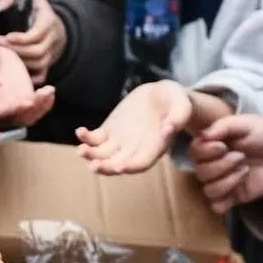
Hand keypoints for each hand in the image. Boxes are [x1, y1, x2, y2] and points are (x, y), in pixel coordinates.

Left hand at [0, 0, 67, 82]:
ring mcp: (53, 53)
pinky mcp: (50, 64)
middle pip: (37, 51)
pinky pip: (42, 75)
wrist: (57, 26)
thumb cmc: (36, 10)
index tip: (7, 37)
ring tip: (4, 55)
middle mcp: (53, 38)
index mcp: (48, 21)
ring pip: (39, 64)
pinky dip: (30, 77)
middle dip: (16, 50)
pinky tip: (15, 71)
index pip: (37, 34)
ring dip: (20, 62)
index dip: (22, 38)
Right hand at [0, 39, 56, 127]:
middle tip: (41, 95)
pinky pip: (38, 105)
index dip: (14, 112)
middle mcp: (1, 107)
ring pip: (31, 114)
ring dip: (42, 106)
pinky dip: (46, 101)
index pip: (1, 115)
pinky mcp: (24, 94)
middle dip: (33, 111)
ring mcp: (14, 102)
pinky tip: (50, 90)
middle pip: (20, 119)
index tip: (26, 103)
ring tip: (47, 90)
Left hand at [77, 81, 193, 175]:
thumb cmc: (176, 102)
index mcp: (155, 148)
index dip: (131, 166)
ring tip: (81, 150)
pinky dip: (87, 138)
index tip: (120, 167)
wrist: (161, 95)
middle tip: (93, 165)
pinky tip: (80, 132)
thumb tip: (169, 129)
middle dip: (105, 167)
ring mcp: (120, 142)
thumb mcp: (183, 106)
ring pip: (103, 155)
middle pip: (118, 164)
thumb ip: (178, 118)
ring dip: (91, 155)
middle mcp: (136, 150)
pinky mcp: (110, 132)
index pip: (141, 163)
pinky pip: (96, 139)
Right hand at [190, 115, 262, 212]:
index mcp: (212, 145)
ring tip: (245, 170)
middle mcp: (214, 164)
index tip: (223, 146)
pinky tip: (239, 189)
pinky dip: (223, 201)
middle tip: (241, 157)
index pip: (194, 152)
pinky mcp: (235, 197)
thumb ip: (222, 126)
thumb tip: (202, 136)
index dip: (205, 152)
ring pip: (208, 190)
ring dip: (226, 181)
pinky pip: (217, 206)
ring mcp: (224, 182)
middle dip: (220, 165)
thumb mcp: (245, 123)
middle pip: (200, 173)